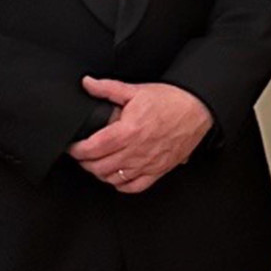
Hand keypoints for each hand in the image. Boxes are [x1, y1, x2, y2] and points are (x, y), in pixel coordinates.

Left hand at [68, 78, 213, 193]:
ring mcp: (148, 163)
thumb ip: (108, 88)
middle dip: (85, 162)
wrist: (197, 109)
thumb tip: (88, 83)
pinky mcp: (159, 170)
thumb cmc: (171, 101)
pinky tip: (117, 177)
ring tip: (97, 164)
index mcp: (128, 131)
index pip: (92, 148)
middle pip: (99, 166)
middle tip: (82, 155)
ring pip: (114, 179)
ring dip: (100, 173)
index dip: (77, 150)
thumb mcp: (136, 90)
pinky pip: (135, 187)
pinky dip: (122, 185)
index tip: (72, 147)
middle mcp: (136, 151)